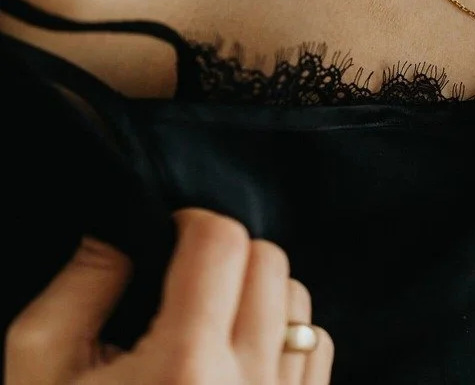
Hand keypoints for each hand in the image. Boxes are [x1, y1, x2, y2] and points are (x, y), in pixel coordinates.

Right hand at [5, 208, 333, 384]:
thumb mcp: (39, 368)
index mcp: (182, 368)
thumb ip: (83, 285)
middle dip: (229, 255)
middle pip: (270, 264)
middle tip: (187, 279)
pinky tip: (242, 357)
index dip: (193, 223)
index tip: (172, 237)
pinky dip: (287, 338)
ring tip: (214, 319)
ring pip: (301, 306)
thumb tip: (124, 231)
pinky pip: (317, 355)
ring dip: (262, 295)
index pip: (222, 242)